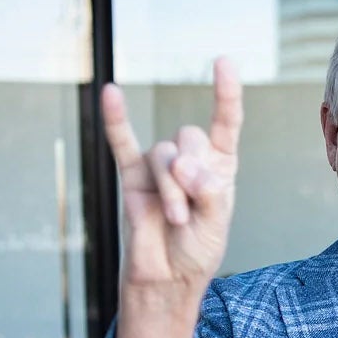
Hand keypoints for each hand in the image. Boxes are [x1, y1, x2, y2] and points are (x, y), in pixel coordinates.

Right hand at [104, 57, 242, 294]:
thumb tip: (181, 162)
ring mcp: (159, 165)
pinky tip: (111, 93)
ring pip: (163, 155)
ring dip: (170, 189)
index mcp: (219, 167)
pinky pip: (121, 142)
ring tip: (174, 219)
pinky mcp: (132, 175)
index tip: (223, 60)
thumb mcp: (215, 224)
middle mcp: (190, 159)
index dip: (225, 93)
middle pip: (190, 138)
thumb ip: (207, 191)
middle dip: (190, 176)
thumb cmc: (196, 250)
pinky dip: (115, 119)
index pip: (226, 122)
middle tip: (188, 212)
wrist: (165, 276)